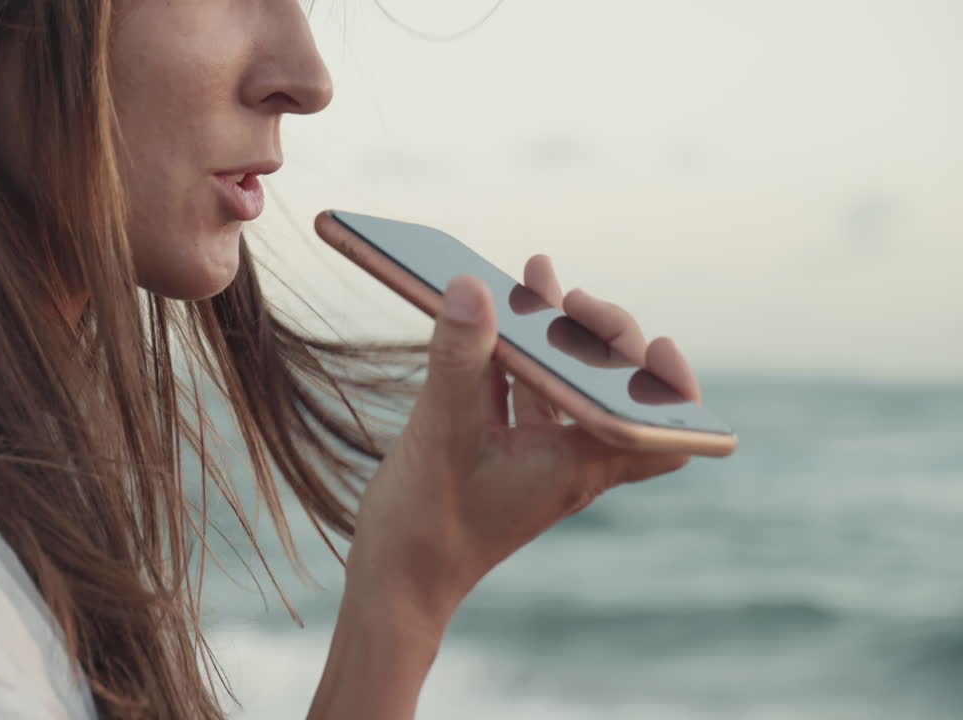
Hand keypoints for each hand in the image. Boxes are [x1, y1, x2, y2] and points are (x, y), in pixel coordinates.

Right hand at [345, 255, 700, 627]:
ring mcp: (532, 454)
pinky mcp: (496, 449)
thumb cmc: (429, 529)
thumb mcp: (442, 434)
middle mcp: (565, 461)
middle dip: (600, 335)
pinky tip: (485, 320)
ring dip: (556, 335)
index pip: (659, 433)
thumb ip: (458, 360)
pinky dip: (511, 355)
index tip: (658, 343)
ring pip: (563, 385)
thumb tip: (471, 287)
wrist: (394, 581)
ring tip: (535, 281)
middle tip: (565, 297)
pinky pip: (518, 393)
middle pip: (611, 390)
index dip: (673, 388)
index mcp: (576, 468)